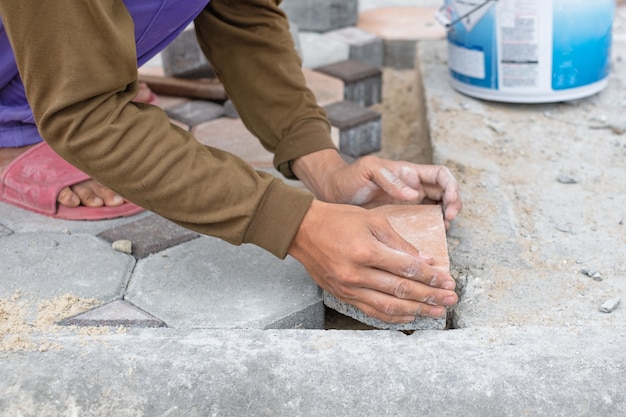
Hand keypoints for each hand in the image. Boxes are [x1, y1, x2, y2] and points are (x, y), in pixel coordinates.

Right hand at [288, 200, 457, 323]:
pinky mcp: (341, 295)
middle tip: (451, 300)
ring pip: (388, 306)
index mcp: (366, 251)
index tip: (448, 281)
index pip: (407, 269)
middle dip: (430, 296)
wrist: (302, 230)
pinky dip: (392, 316)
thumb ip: (399, 243)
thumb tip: (425, 261)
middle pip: (401, 290)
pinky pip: (371, 311)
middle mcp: (356, 273)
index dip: (431, 277)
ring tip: (437, 313)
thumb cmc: (337, 219)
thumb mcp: (372, 220)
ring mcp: (347, 287)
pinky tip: (409, 316)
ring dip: (416, 311)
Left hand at [291, 149, 461, 228]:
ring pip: (436, 210)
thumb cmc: (348, 177)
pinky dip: (429, 230)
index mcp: (408, 173)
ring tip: (441, 230)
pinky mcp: (400, 218)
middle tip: (448, 221)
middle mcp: (412, 188)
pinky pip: (421, 223)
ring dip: (443, 219)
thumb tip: (414, 194)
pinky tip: (426, 239)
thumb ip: (390, 179)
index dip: (452, 187)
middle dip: (453, 206)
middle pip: (445, 194)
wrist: (332, 193)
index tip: (450, 202)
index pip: (441, 175)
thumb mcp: (368, 170)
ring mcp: (408, 204)